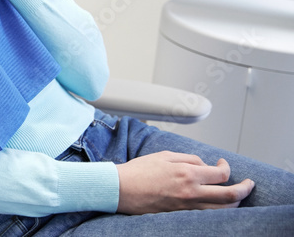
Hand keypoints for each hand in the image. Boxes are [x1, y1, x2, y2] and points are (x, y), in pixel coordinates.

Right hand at [116, 151, 254, 213]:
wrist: (121, 189)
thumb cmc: (139, 171)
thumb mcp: (164, 155)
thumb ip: (188, 158)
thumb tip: (204, 164)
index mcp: (187, 173)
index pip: (221, 174)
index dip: (227, 168)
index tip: (223, 164)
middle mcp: (191, 192)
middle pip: (230, 196)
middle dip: (245, 189)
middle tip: (249, 184)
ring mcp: (187, 207)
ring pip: (223, 210)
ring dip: (235, 203)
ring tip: (238, 196)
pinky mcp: (181, 216)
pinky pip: (208, 216)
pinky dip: (219, 211)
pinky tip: (219, 205)